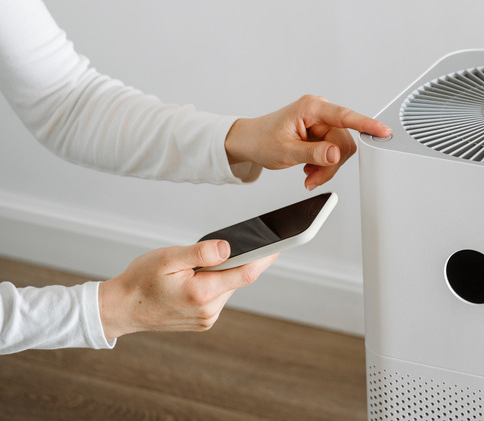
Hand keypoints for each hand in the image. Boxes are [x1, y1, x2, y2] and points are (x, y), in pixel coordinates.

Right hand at [98, 240, 276, 338]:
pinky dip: (212, 285)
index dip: (265, 257)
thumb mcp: (167, 259)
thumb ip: (201, 253)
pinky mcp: (203, 322)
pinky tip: (194, 280)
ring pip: (227, 288)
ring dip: (220, 274)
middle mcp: (208, 310)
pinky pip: (218, 297)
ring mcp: (206, 319)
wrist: (120, 310)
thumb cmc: (139, 281)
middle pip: (236, 279)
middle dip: (233, 262)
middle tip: (216, 250)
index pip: (245, 273)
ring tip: (193, 269)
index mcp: (201, 293)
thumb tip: (229, 248)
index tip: (280, 245)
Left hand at [224, 95, 390, 189]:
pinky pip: (334, 151)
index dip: (366, 124)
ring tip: (308, 175)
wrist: (250, 142)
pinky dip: (324, 165)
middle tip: (313, 179)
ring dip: (326, 167)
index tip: (383, 131)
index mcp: (310, 108)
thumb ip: (313, 154)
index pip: (345, 116)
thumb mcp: (286, 152)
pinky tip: (309, 169)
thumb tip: (335, 154)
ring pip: (340, 150)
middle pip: (344, 141)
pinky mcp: (322, 132)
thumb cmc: (262, 141)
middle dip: (331, 164)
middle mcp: (319, 111)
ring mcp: (322, 121)